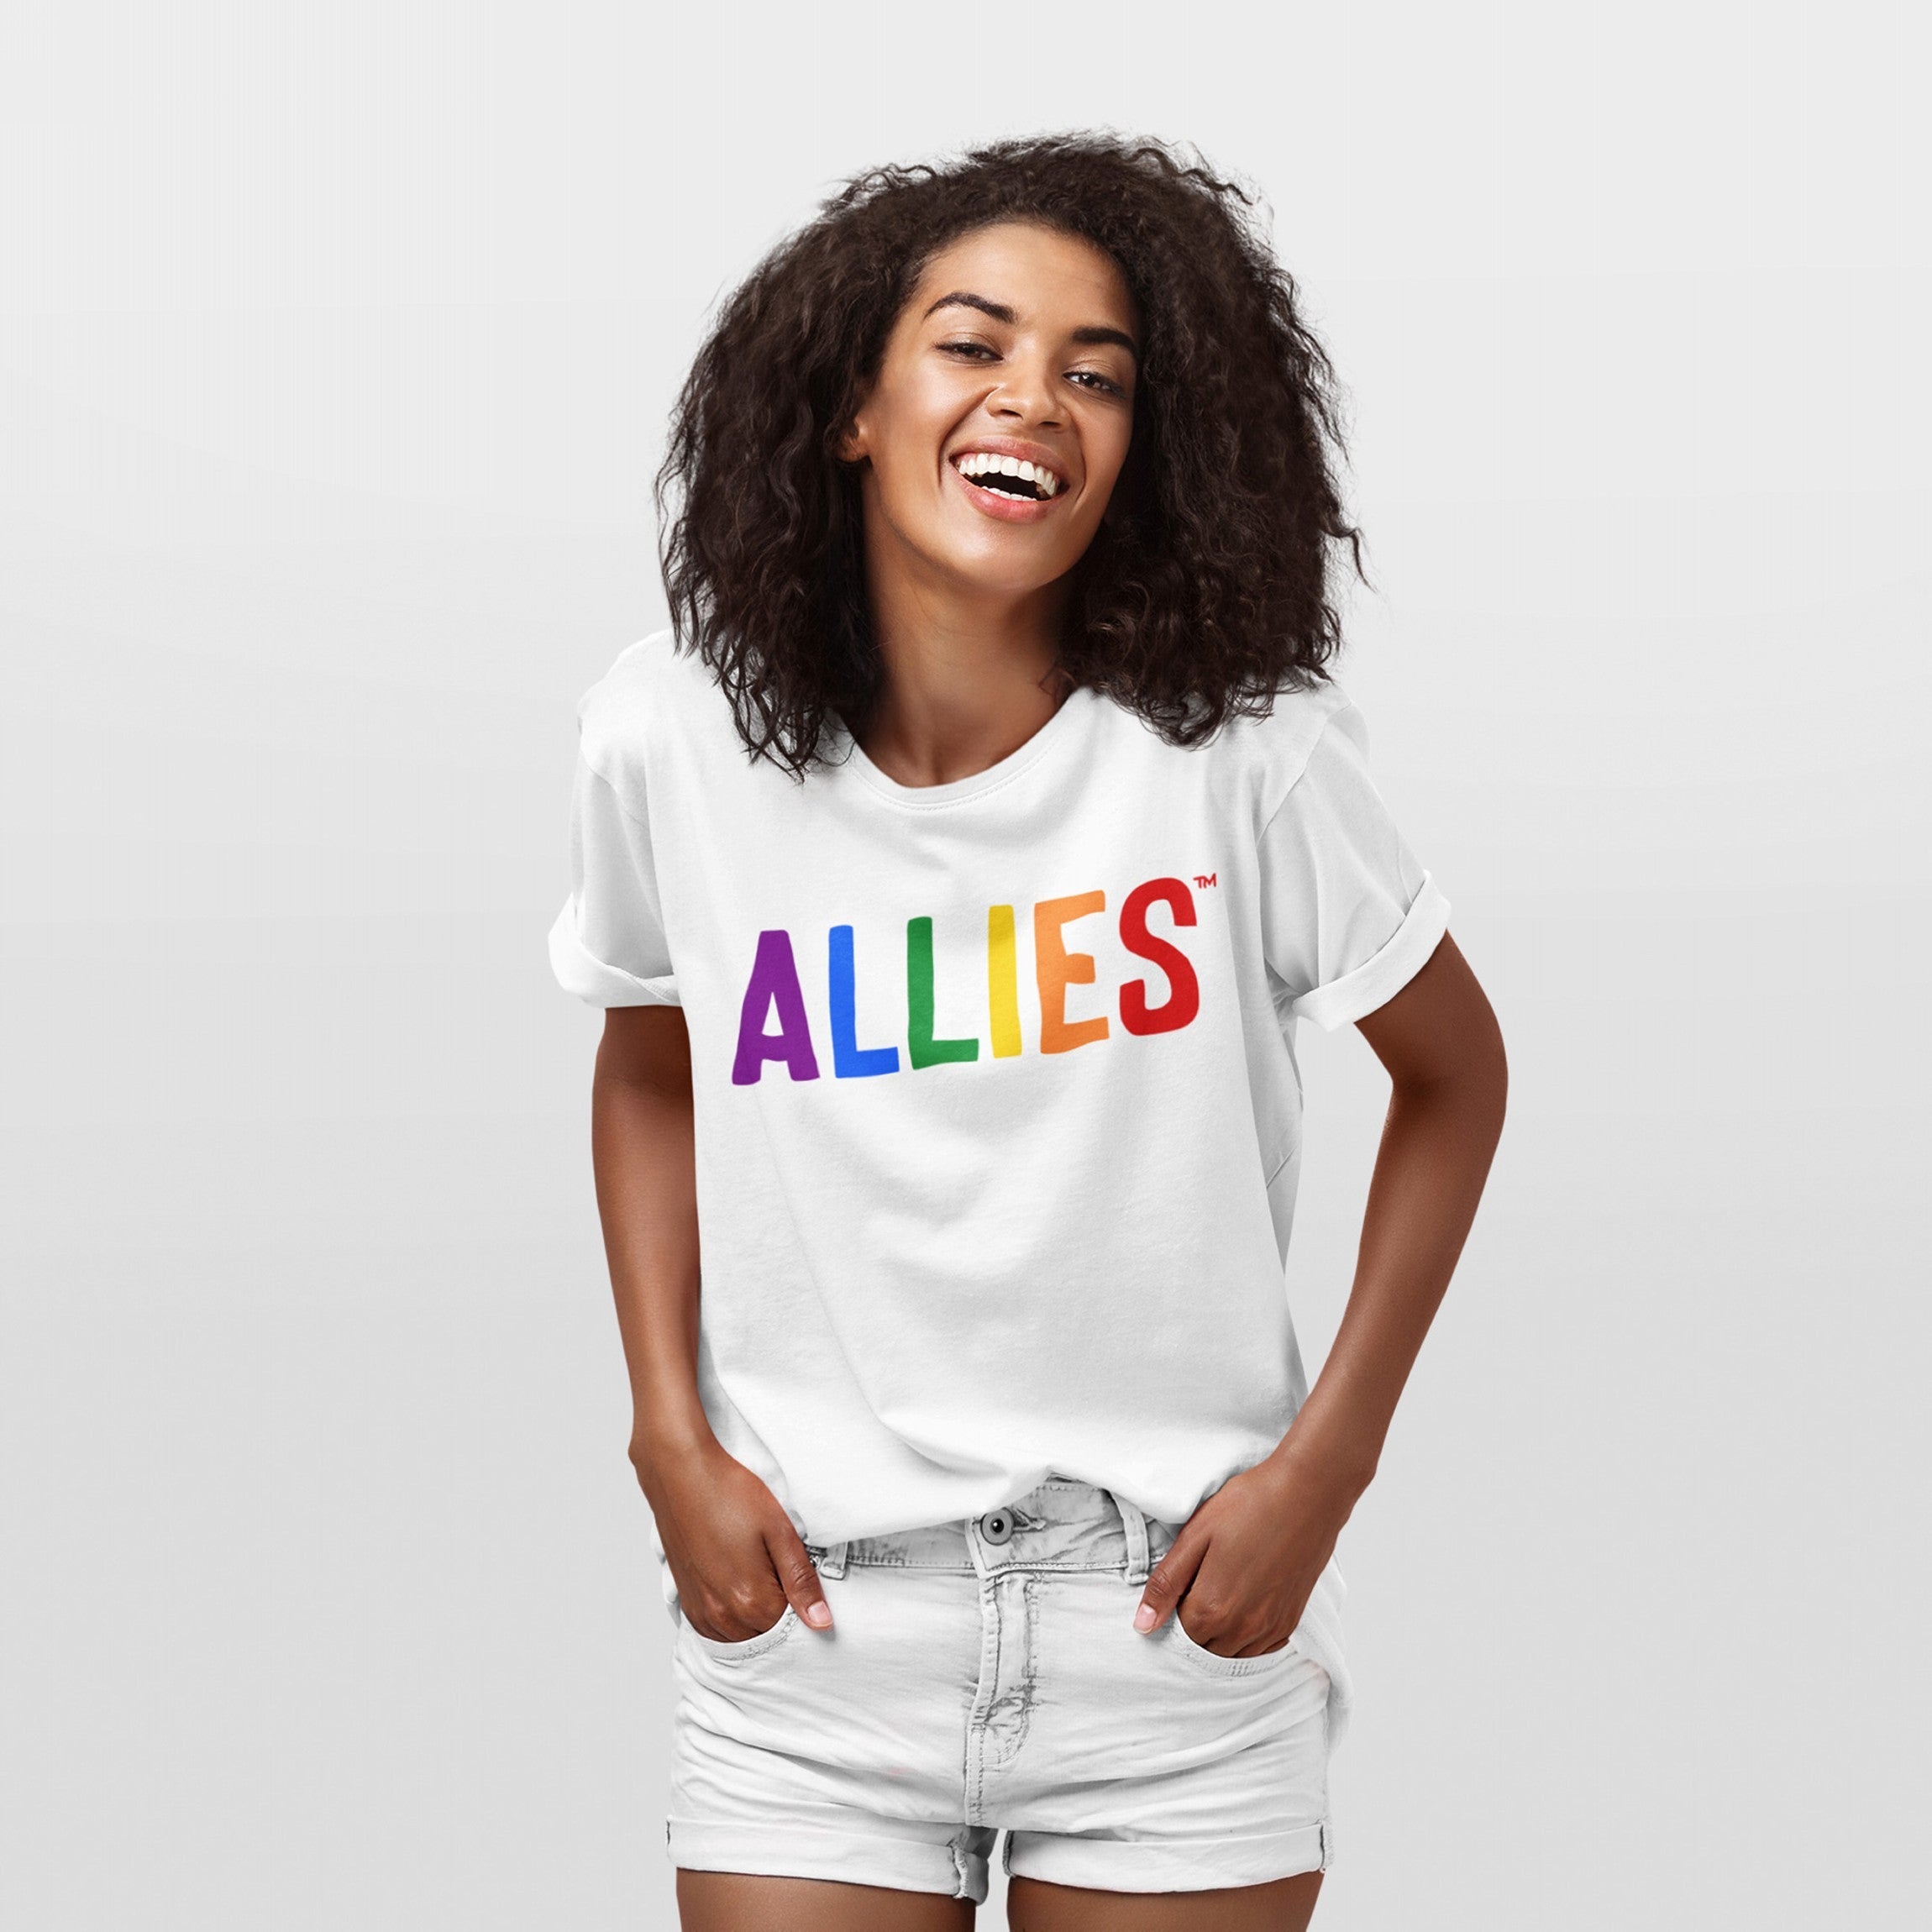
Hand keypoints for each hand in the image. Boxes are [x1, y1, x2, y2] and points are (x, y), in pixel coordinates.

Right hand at [633, 1433, 833, 1640]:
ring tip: (759, 1577)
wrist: (681, 1473)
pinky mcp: (686, 1602)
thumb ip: (801, 1580)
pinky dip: (732, 1620)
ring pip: (741, 1637)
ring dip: (755, 1619)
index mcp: (750, 1600)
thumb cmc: (730, 1493)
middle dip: (780, 1615)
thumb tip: (822, 1622)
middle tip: (782, 1574)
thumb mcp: (779, 1530)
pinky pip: (716, 1631)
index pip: (792, 1630)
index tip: (803, 1584)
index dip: (804, 1608)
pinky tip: (738, 1588)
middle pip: (765, 1636)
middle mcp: (722, 1615)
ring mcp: (700, 1612)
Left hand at [1132, 1449, 1358, 1657]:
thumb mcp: (1196, 1536)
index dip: (1172, 1612)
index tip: (1180, 1585)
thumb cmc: (1250, 1505)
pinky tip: (1244, 1603)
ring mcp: (1270, 1629)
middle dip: (1194, 1626)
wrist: (1308, 1493)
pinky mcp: (1291, 1622)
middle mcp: (1243, 1629)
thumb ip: (1167, 1584)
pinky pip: (1260, 1649)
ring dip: (1219, 1633)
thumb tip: (1142, 1625)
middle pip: (1204, 1649)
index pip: (1177, 1636)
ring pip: (1232, 1653)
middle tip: (1199, 1584)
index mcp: (1213, 1608)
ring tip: (1222, 1590)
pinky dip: (1246, 1635)